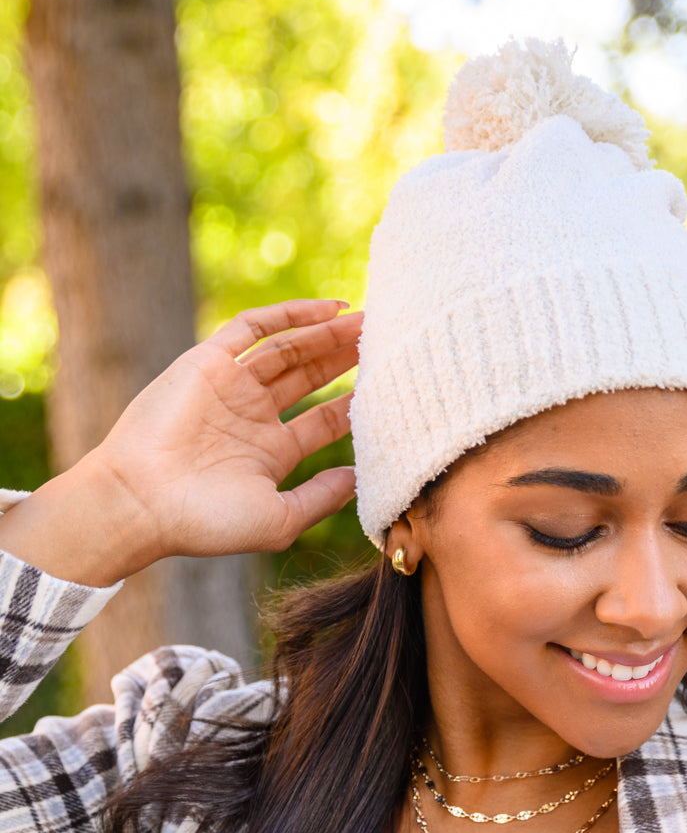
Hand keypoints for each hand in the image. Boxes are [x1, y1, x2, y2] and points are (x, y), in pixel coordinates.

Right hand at [4, 300, 361, 583]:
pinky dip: (292, 315)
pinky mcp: (208, 361)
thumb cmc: (208, 522)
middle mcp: (252, 416)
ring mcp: (230, 386)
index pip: (323, 420)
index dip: (357, 404)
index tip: (397, 390)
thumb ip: (322, 498)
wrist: (143, 502)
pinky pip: (255, 327)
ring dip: (330, 336)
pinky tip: (333, 310)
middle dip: (349, 359)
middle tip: (392, 342)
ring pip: (291, 349)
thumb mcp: (280, 519)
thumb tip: (361, 478)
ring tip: (372, 323)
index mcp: (270, 454)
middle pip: (312, 377)